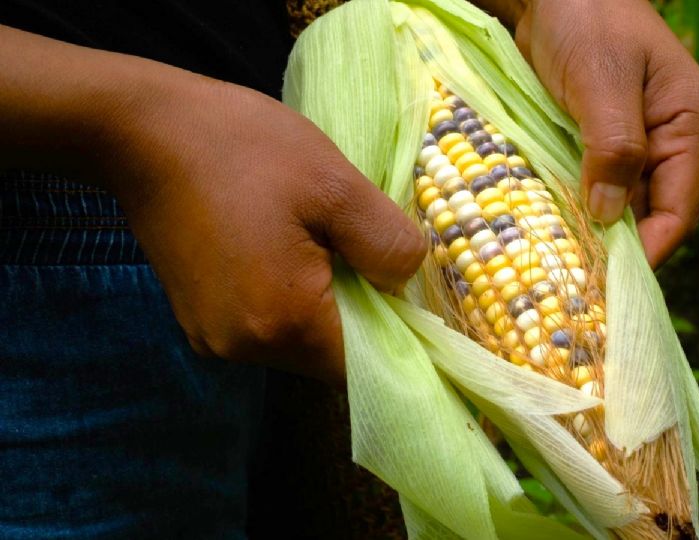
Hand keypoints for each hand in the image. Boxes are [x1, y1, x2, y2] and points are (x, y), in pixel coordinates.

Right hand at [107, 78, 424, 380]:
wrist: (144, 131)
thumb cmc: (244, 148)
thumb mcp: (335, 184)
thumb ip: (386, 243)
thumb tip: (406, 283)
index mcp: (282, 321)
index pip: (366, 364)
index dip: (399, 335)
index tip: (409, 294)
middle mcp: (244, 348)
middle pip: (330, 357)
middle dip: (362, 315)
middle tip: (367, 255)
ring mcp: (214, 339)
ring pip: (299, 342)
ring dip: (325, 307)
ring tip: (325, 245)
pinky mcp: (199, 320)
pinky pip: (267, 326)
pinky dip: (290, 300)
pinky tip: (288, 251)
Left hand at [514, 0, 698, 267]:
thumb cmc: (587, 20)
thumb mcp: (601, 81)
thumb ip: (614, 148)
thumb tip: (610, 218)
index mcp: (692, 124)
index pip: (679, 209)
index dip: (648, 252)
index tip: (607, 284)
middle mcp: (672, 142)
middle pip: (652, 216)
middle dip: (617, 249)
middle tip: (574, 284)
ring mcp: (638, 144)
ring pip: (622, 207)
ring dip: (592, 233)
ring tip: (558, 266)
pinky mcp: (603, 144)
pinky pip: (596, 189)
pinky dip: (576, 210)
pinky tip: (549, 230)